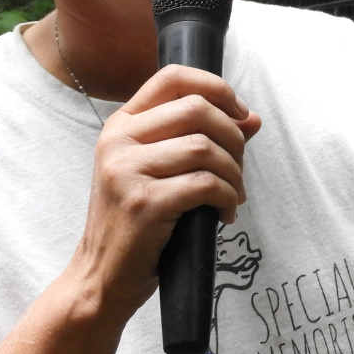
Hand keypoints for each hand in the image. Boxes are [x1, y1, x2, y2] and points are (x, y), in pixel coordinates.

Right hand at [70, 65, 261, 319]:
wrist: (101, 276)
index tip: (240, 115)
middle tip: (238, 168)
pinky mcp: (142, 203)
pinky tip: (224, 215)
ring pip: (205, 147)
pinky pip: (205, 185)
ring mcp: (126, 171)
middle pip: (197, 108)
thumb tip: (252, 118)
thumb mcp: (162, 172)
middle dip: (233, 137)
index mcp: (121, 125)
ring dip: (233, 173)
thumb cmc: (137, 224)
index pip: (173, 77)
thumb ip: (201, 139)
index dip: (217, 88)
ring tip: (233, 195)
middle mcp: (118, 140)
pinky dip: (227, 198)